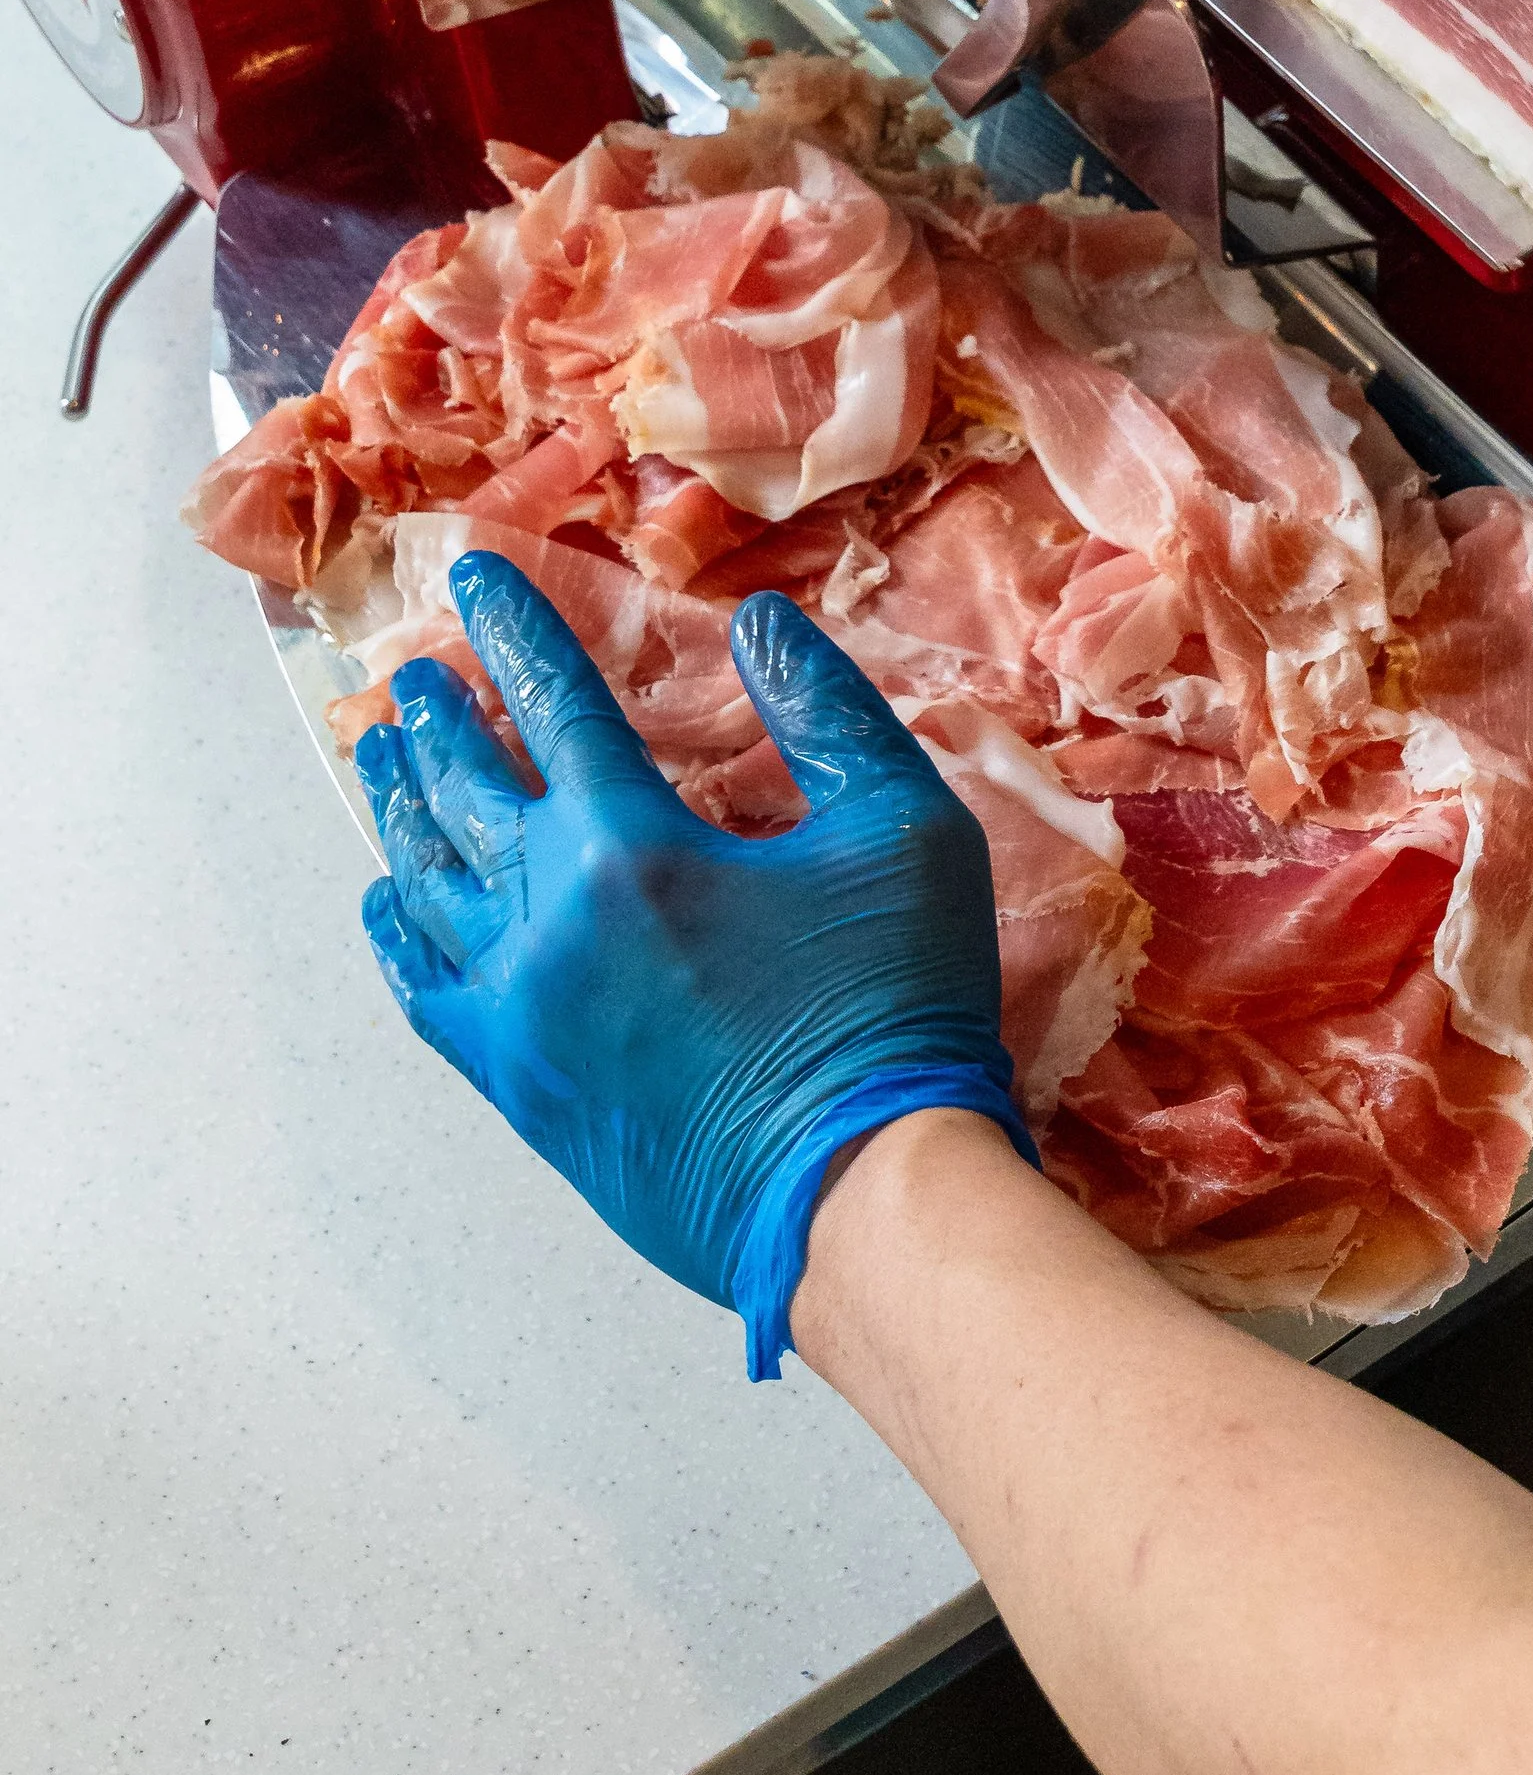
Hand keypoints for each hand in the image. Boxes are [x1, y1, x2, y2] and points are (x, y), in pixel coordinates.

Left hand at [354, 551, 1033, 1376]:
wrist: (862, 1195)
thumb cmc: (894, 1009)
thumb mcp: (906, 832)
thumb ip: (830, 714)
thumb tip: (761, 626)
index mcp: (636, 848)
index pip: (552, 703)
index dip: (514, 628)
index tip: (473, 579)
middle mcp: (549, 920)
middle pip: (466, 788)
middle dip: (439, 715)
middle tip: (417, 670)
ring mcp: (519, 1010)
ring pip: (427, 882)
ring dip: (403, 805)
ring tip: (384, 754)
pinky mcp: (517, 1087)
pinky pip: (424, 991)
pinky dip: (396, 933)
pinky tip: (388, 899)